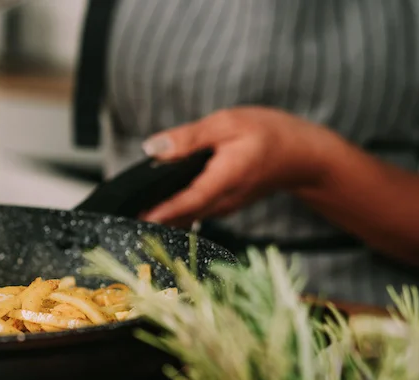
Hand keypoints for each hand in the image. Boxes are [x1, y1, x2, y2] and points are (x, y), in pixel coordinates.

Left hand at [140, 107, 335, 226]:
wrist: (301, 155)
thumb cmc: (269, 133)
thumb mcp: (228, 123)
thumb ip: (189, 138)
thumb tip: (152, 148)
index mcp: (225, 179)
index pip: (188, 201)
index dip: (162, 211)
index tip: (136, 218)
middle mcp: (222, 201)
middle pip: (181, 216)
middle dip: (150, 218)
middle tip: (117, 217)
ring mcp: (221, 208)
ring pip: (185, 217)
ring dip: (158, 217)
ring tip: (125, 213)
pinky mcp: (219, 207)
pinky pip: (192, 213)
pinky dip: (172, 211)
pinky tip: (150, 204)